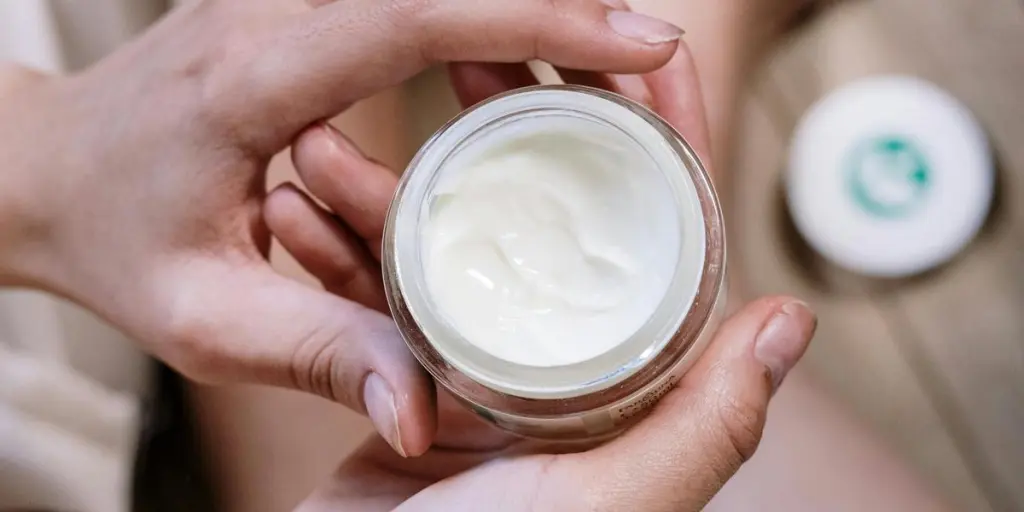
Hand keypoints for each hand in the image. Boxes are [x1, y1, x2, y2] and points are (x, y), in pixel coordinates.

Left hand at [0, 0, 685, 455]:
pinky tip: (539, 55)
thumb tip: (422, 414)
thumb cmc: (118, 240)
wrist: (52, 170)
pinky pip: (417, 1)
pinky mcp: (308, 8)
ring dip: (535, 8)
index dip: (539, 18)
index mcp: (255, 75)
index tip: (641, 41)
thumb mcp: (209, 318)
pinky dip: (491, 18)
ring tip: (620, 61)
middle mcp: (278, 10)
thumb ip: (323, 354)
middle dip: (565, 6)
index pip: (415, 16)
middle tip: (661, 52)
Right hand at [268, 44, 815, 509]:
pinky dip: (330, 258)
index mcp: (619, 384)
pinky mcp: (401, 387)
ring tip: (325, 145)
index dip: (656, 145)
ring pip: (442, 250)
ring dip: (385, 193)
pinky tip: (293, 215)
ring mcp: (476, 373)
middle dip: (505, 135)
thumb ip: (705, 425)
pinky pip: (367, 302)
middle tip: (464, 65)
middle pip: (542, 223)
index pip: (656, 240)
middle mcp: (557, 369)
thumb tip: (794, 317)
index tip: (637, 56)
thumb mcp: (615, 501)